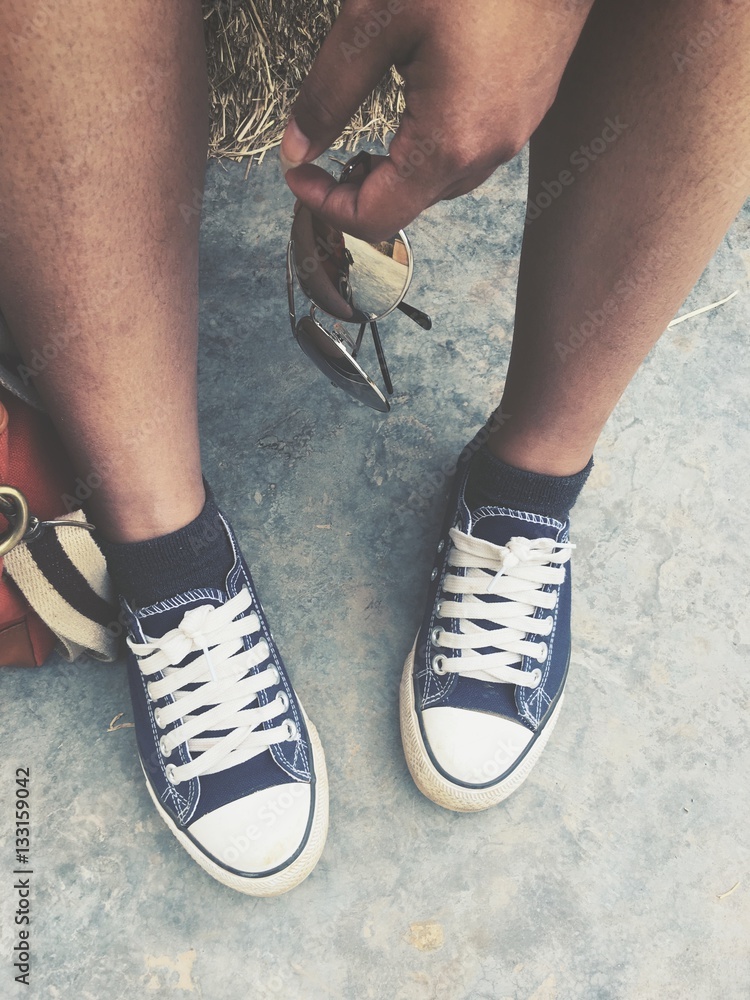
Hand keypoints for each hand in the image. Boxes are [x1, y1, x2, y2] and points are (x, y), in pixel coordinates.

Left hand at [280, 0, 593, 240]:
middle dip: (356, 190)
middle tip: (323, 155)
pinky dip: (427, 151)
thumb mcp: (377, 21)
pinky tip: (413, 113)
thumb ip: (329, 92)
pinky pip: (467, 155)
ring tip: (365, 136)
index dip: (325, 204)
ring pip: (437, 185)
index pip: (374, 216)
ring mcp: (512, 136)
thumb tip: (297, 147)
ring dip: (393, 173)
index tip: (298, 173)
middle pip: (406, 207)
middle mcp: (485, 153)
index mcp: (448, 143)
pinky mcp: (525, 113)